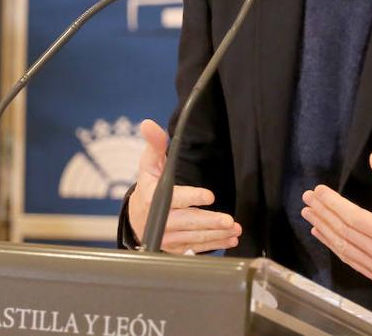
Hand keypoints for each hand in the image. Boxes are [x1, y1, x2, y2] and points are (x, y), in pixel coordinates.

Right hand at [127, 119, 241, 253]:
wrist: (137, 217)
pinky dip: (214, 245)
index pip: (175, 198)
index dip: (192, 197)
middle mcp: (160, 221)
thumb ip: (155, 144)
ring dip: (217, 235)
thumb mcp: (149, 164)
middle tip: (229, 221)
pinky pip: (196, 248)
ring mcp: (167, 237)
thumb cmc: (148, 186)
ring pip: (195, 237)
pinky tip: (230, 240)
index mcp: (153, 198)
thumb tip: (148, 123)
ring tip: (235, 230)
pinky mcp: (175, 248)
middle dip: (209, 222)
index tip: (209, 196)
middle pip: (188, 222)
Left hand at [301, 151, 371, 284]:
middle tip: (307, 198)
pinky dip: (333, 245)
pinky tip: (321, 232)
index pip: (354, 219)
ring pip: (343, 248)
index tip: (319, 190)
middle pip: (344, 233)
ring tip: (309, 213)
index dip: (333, 204)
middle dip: (323, 213)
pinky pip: (350, 260)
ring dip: (323, 228)